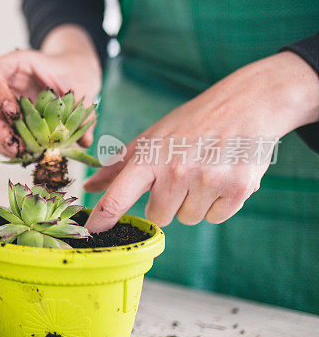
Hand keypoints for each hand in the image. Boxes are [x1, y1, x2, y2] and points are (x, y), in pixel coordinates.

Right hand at [0, 25, 101, 156]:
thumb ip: (82, 108)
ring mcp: (1, 106)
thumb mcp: (82, 81)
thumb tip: (84, 142)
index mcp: (15, 66)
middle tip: (16, 144)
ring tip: (22, 153)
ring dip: (0, 142)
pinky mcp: (6, 124)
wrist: (73, 76)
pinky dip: (7, 149)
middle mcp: (2, 86)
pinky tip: (26, 154)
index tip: (13, 111)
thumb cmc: (73, 71)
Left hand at [84, 51, 318, 232]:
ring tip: (204, 171)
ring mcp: (207, 181)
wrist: (246, 105)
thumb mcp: (151, 137)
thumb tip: (89, 187)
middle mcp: (176, 171)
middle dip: (167, 202)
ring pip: (187, 219)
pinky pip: (214, 218)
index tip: (91, 231)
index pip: (119, 196)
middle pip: (158, 217)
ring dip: (194, 202)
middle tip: (181, 174)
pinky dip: (218, 204)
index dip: (102, 217)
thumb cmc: (191, 123)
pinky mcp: (236, 190)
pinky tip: (222, 176)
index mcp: (150, 158)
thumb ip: (119, 166)